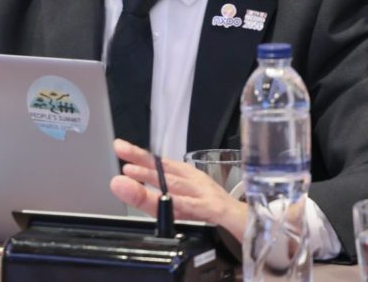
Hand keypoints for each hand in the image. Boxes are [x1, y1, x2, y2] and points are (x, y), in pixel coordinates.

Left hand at [109, 139, 248, 242]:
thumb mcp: (179, 204)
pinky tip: (167, 199)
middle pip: (166, 169)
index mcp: (185, 178)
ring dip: (154, 177)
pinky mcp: (216, 209)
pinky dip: (182, 202)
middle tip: (120, 149)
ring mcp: (205, 194)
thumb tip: (122, 185)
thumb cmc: (211, 208)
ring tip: (132, 171)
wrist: (247, 222)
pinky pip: (197, 206)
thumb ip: (151, 199)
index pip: (160, 164)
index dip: (139, 155)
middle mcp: (193, 181)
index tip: (119, 146)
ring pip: (177, 184)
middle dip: (141, 159)